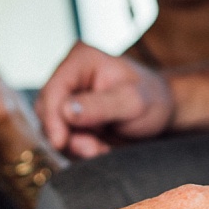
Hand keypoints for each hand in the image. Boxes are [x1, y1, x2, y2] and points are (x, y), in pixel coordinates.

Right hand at [35, 42, 173, 157]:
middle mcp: (69, 75)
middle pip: (47, 111)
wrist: (161, 111)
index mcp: (81, 59)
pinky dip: (79, 148)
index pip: (54, 90)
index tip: (61, 142)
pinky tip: (101, 148)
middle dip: (68, 135)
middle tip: (95, 149)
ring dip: (76, 145)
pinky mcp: (70, 116)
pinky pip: (63, 137)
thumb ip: (100, 106)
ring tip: (103, 148)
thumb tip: (65, 111)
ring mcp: (68, 96)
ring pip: (53, 128)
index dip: (52, 118)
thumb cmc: (151, 99)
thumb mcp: (132, 102)